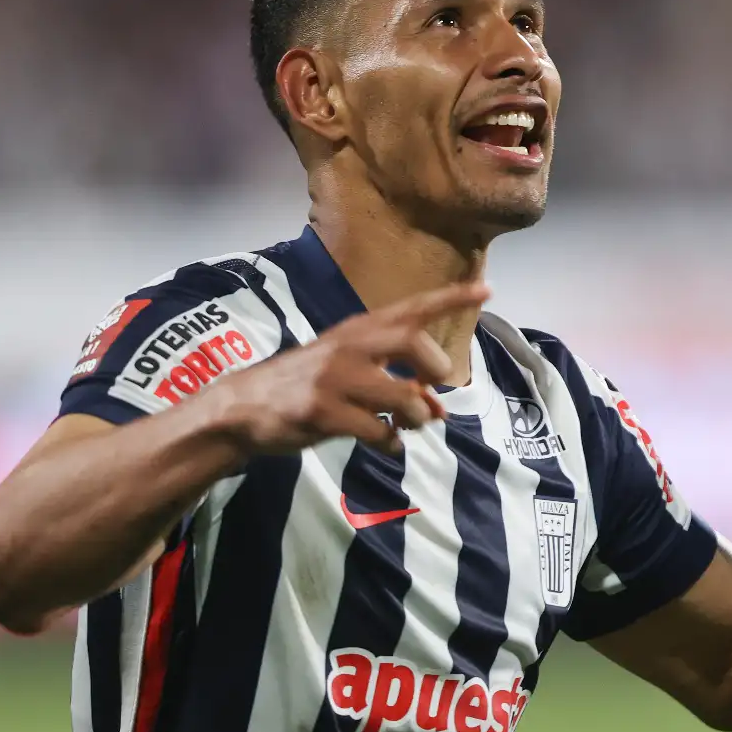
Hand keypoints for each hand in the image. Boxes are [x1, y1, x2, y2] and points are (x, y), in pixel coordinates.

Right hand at [212, 281, 489, 456]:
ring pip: (403, 396)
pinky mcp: (322, 412)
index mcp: (357, 330)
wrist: (245, 405)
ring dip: (417, 417)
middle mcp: (349, 346)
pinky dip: (391, 443)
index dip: (451, 299)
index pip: (411, 308)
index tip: (487, 289)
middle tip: (428, 391)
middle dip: (434, 370)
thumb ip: (394, 382)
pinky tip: (384, 443)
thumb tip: (439, 409)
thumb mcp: (347, 369)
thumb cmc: (305, 384)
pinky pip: (378, 431)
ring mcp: (335, 379)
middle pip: (414, 343)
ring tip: (405, 426)